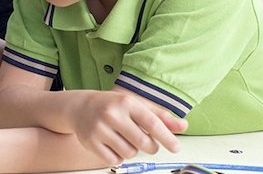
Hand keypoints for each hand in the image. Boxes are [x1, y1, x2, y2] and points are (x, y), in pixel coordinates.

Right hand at [72, 90, 187, 164]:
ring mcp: (99, 128)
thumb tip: (183, 126)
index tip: (176, 148)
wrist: (80, 107)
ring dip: (132, 150)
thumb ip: (160, 116)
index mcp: (126, 102)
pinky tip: (113, 145)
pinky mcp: (90, 142)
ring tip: (124, 139)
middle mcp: (111, 114)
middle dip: (149, 146)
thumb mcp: (136, 105)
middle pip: (143, 143)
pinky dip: (118, 156)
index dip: (167, 138)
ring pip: (129, 153)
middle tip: (145, 141)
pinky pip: (115, 160)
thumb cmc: (113, 106)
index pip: (152, 124)